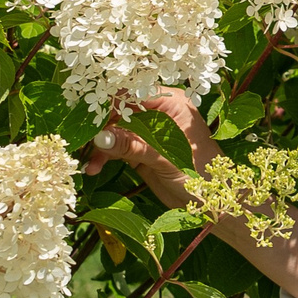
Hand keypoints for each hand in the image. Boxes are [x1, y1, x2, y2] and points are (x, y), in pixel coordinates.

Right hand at [82, 90, 297, 297]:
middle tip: (82, 141)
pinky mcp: (141, 149)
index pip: (133, 92)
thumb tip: (101, 137)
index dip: (110, 101)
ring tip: (90, 164)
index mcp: (172, 103)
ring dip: (101, 146)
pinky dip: (105, 156)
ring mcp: (149, 131)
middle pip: (120, 110)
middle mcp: (159, 112)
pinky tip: (94, 168)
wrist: (214, 205)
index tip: (88, 114)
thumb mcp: (166, 161)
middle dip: (101, 126)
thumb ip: (134, 147)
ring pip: (115, 130)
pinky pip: (117, 147)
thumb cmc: (201, 176)